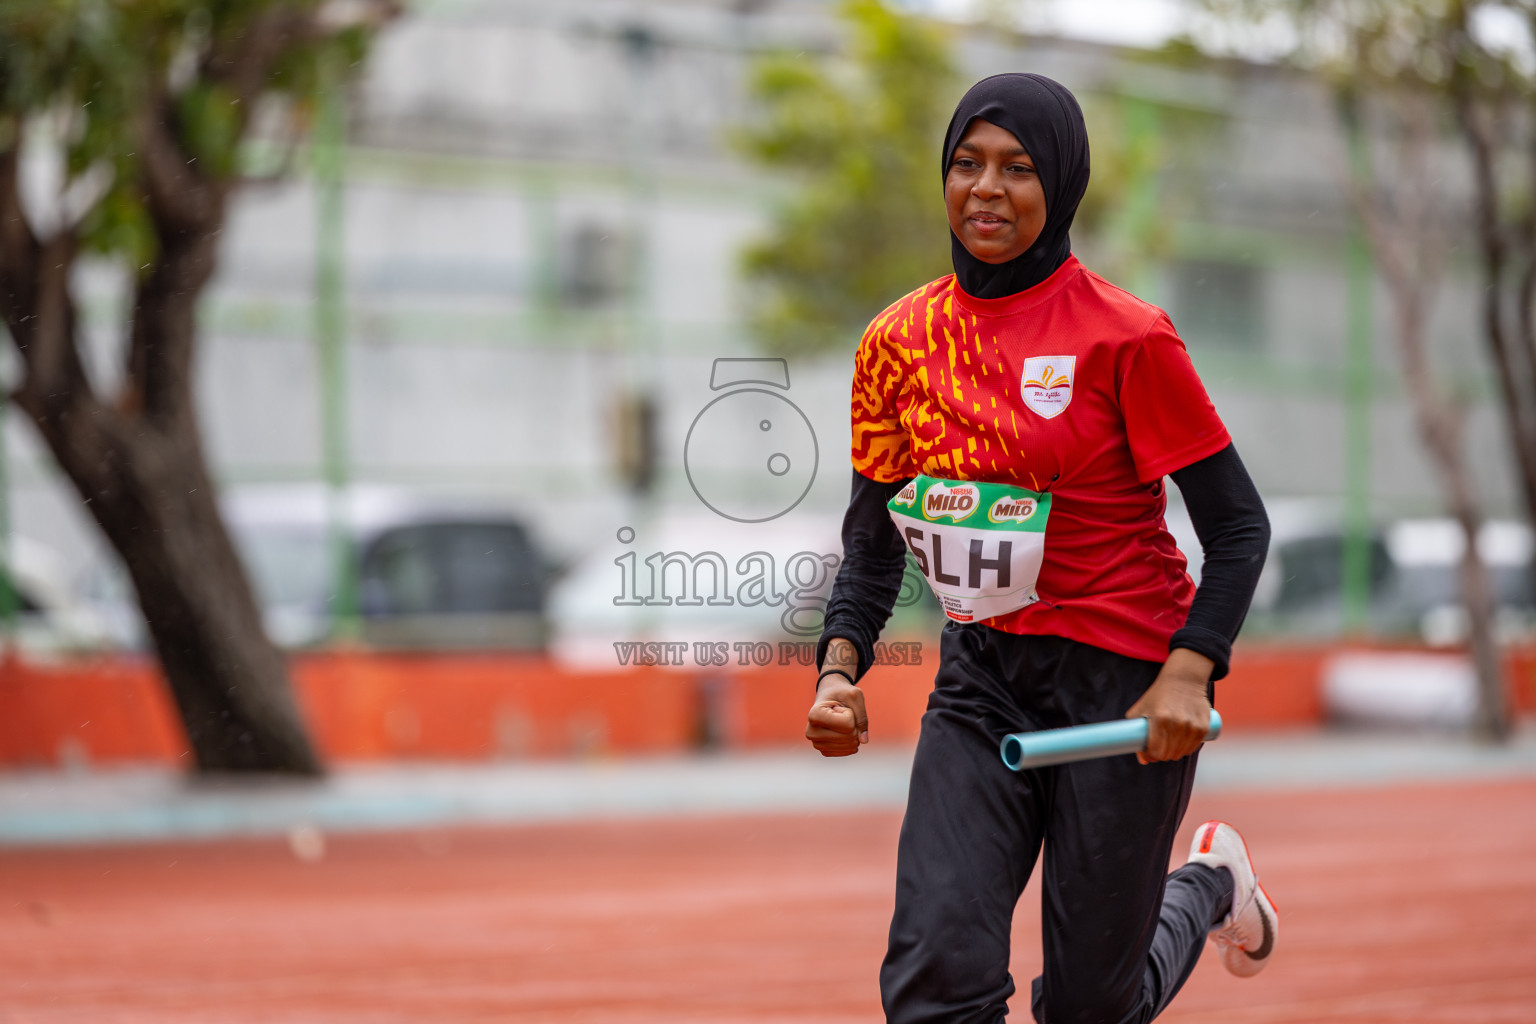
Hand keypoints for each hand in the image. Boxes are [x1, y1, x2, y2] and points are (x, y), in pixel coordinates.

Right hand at [806, 672, 867, 755]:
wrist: (830, 696)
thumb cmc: (842, 694)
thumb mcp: (855, 696)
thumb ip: (862, 717)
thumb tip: (864, 741)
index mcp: (814, 715)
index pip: (848, 724)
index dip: (850, 713)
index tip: (839, 706)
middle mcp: (811, 732)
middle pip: (849, 737)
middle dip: (854, 724)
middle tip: (841, 714)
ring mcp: (816, 744)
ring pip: (850, 746)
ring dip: (853, 733)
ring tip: (840, 722)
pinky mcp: (824, 751)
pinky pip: (847, 752)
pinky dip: (851, 741)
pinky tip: (841, 732)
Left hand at [1124, 648, 1213, 764]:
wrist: (1183, 680)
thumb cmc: (1157, 696)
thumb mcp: (1141, 709)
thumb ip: (1135, 733)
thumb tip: (1143, 761)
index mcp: (1159, 718)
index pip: (1155, 751)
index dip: (1150, 756)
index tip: (1148, 753)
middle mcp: (1177, 723)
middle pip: (1168, 754)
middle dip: (1161, 755)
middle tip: (1158, 748)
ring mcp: (1192, 725)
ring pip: (1181, 753)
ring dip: (1174, 753)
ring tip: (1168, 743)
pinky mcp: (1204, 727)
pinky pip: (1193, 747)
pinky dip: (1186, 749)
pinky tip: (1180, 742)